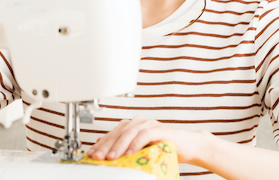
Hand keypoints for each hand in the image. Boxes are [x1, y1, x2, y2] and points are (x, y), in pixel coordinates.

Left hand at [85, 116, 209, 164]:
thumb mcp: (141, 149)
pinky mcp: (160, 129)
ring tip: (111, 157)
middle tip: (97, 157)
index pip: (112, 134)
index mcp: (132, 125)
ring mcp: (149, 124)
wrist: (188, 145)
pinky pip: (146, 134)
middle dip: (106, 145)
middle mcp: (138, 122)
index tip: (90, 154)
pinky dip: (137, 143)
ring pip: (130, 132)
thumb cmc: (164, 148)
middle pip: (118, 132)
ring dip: (119, 145)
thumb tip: (103, 147)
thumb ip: (125, 147)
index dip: (100, 144)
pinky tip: (130, 152)